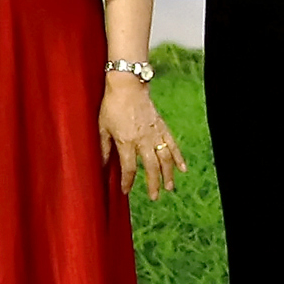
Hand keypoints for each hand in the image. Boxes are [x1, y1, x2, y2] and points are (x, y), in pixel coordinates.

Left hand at [100, 78, 185, 200]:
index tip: (125, 190)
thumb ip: (103, 148)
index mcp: (126, 141)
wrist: (128, 86)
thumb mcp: (102, 128)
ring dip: (168, 174)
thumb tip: (101, 165)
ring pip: (165, 158)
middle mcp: (143, 140)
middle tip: (154, 197)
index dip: (127, 181)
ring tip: (170, 187)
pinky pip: (172, 144)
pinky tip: (182, 168)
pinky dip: (178, 157)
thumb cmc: (111, 106)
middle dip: (153, 184)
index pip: (129, 167)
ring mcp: (155, 133)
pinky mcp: (161, 127)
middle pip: (151, 167)